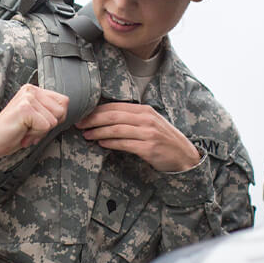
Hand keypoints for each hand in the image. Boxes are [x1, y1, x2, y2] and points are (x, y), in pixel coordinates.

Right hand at [0, 83, 70, 161]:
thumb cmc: (13, 132)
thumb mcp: (35, 117)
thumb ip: (49, 111)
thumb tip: (66, 110)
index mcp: (34, 90)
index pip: (64, 102)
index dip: (55, 118)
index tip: (37, 124)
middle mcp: (31, 90)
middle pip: (62, 111)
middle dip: (48, 126)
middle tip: (30, 129)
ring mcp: (28, 98)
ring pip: (54, 120)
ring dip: (41, 131)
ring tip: (25, 131)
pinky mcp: (25, 108)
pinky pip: (46, 126)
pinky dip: (36, 135)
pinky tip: (23, 133)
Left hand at [76, 102, 201, 172]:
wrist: (184, 156)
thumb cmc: (163, 140)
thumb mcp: (150, 123)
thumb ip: (131, 119)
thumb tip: (104, 118)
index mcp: (145, 110)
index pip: (115, 106)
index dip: (96, 111)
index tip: (82, 115)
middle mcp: (146, 119)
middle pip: (113, 116)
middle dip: (92, 120)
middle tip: (79, 124)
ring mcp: (148, 133)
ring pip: (116, 129)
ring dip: (98, 132)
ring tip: (86, 135)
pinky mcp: (149, 148)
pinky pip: (124, 144)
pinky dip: (110, 143)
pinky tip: (101, 143)